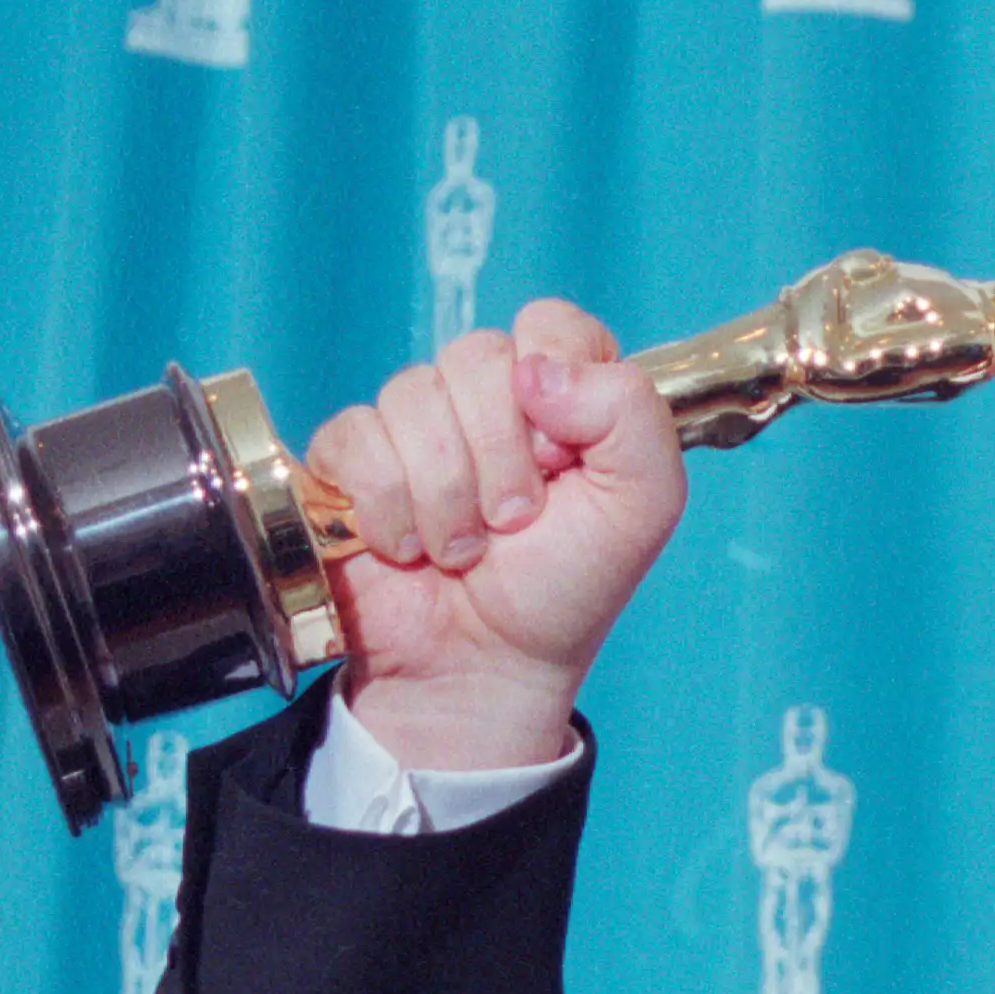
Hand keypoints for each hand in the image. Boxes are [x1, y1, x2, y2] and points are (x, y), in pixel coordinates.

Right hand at [302, 298, 689, 769]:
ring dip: (446, 495)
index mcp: (564, 390)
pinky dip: (387, 507)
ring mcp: (416, 423)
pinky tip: (408, 546)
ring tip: (464, 548)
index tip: (563, 463)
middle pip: (477, 356)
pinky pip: (354, 436)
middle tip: (514, 521)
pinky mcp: (351, 457)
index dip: (557, 392)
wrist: (483, 667)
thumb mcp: (643, 506)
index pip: (551, 326)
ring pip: (412, 395)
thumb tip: (538, 369)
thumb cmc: (564, 588)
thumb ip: (631, 413)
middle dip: (500, 457)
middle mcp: (489, 396)